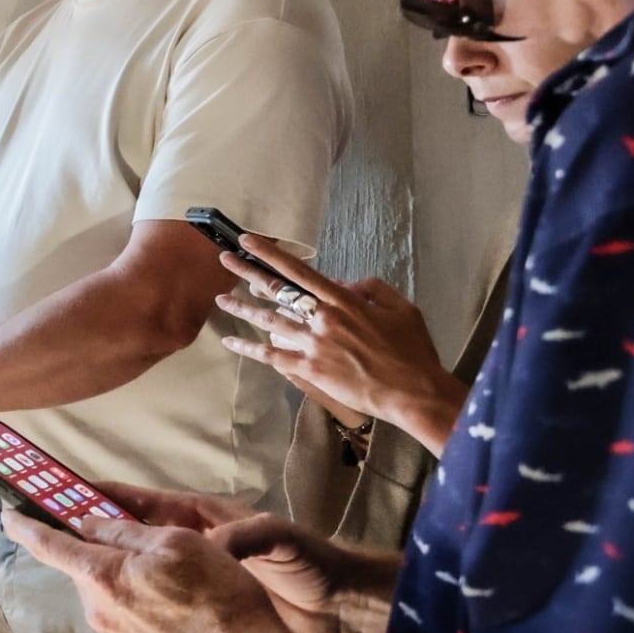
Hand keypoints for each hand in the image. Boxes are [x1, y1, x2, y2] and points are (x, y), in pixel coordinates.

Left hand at [0, 503, 305, 632]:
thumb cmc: (221, 600)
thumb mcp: (178, 544)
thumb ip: (126, 534)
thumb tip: (87, 525)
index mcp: (102, 579)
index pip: (49, 546)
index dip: (26, 526)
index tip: (7, 515)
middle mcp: (101, 614)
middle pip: (90, 572)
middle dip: (105, 555)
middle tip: (144, 543)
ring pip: (117, 598)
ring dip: (134, 584)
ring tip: (184, 583)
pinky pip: (138, 624)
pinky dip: (152, 611)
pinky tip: (190, 614)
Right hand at [90, 480, 400, 632]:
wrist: (342, 608)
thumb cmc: (312, 564)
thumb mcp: (277, 538)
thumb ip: (239, 537)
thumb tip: (202, 544)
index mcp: (201, 519)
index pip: (140, 502)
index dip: (101, 498)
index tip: (60, 494)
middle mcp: (190, 545)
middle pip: (126, 537)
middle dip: (90, 538)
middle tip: (47, 541)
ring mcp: (192, 579)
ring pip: (135, 574)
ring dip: (108, 577)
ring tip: (74, 585)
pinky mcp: (201, 609)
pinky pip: (155, 606)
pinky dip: (132, 609)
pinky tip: (112, 619)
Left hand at [214, 237, 460, 435]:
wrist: (412, 391)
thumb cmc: (411, 349)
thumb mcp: (401, 307)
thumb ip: (370, 288)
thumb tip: (343, 283)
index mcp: (344, 300)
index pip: (300, 271)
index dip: (271, 254)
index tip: (248, 241)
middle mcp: (322, 318)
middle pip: (277, 290)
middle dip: (248, 272)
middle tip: (224, 259)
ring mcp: (313, 344)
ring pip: (269, 321)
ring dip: (243, 308)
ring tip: (220, 298)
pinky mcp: (309, 369)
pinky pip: (272, 356)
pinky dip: (249, 348)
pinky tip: (231, 341)